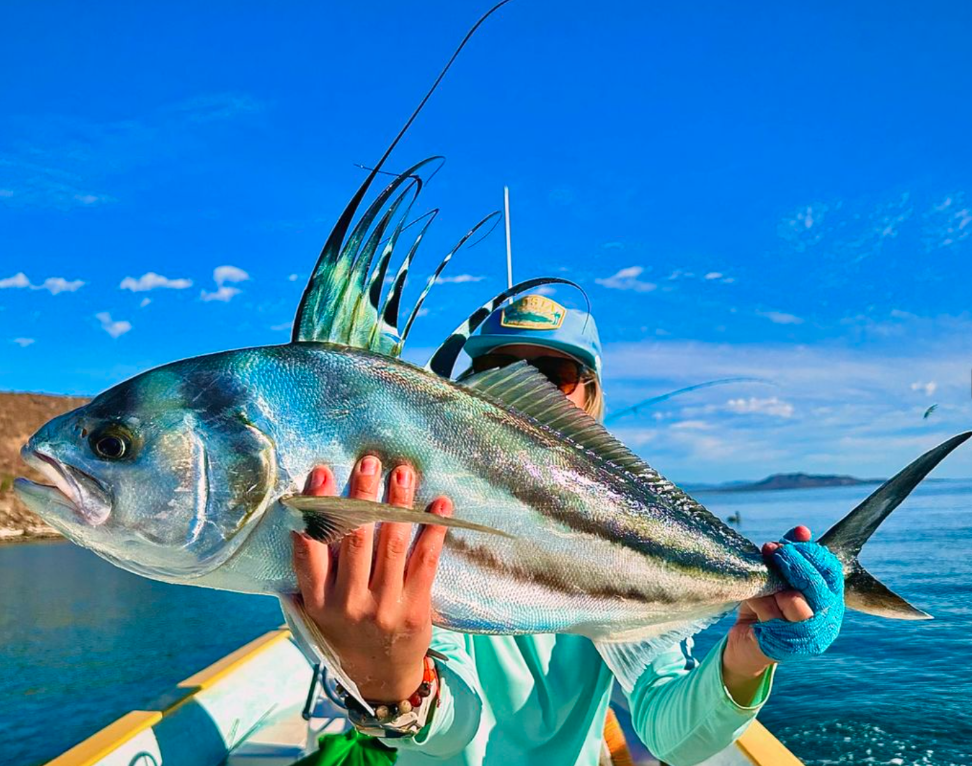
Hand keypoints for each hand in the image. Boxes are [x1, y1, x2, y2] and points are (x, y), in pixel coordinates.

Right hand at [291, 456, 452, 702]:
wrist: (381, 678)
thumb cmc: (346, 633)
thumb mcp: (318, 611)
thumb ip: (312, 573)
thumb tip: (301, 516)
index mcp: (318, 601)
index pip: (310, 550)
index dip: (315, 510)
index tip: (320, 474)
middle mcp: (348, 604)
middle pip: (355, 540)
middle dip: (362, 496)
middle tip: (369, 462)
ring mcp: (384, 607)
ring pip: (392, 545)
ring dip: (399, 504)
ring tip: (403, 472)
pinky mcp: (415, 609)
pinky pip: (426, 562)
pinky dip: (434, 530)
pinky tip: (440, 505)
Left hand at [722, 525, 844, 703]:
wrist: (744, 641)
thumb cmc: (765, 604)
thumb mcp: (777, 576)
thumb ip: (791, 554)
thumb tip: (802, 531)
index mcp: (831, 599)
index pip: (831, 570)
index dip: (809, 552)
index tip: (784, 543)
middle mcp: (828, 620)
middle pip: (818, 586)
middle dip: (792, 564)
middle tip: (772, 551)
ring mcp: (810, 639)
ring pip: (797, 604)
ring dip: (775, 587)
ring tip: (762, 580)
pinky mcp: (787, 650)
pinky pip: (774, 619)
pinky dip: (761, 604)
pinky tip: (752, 600)